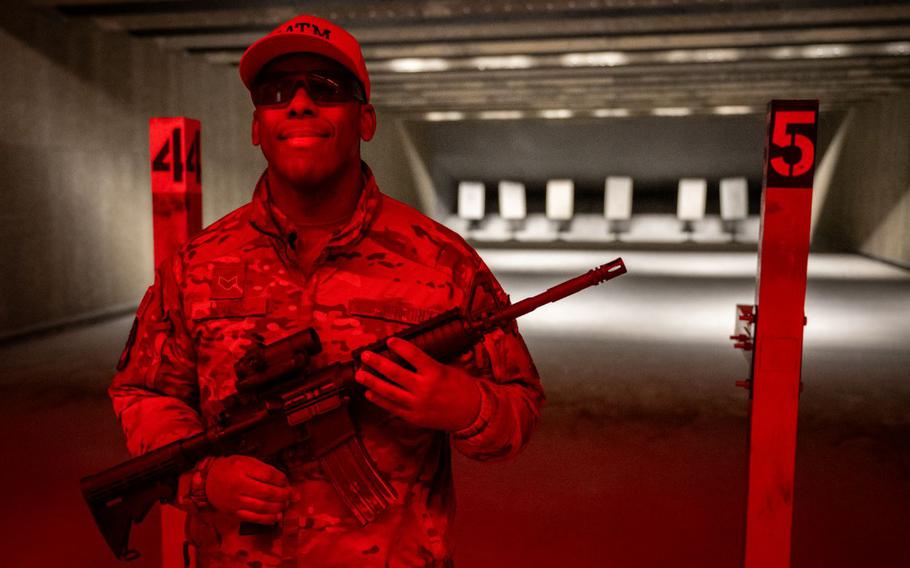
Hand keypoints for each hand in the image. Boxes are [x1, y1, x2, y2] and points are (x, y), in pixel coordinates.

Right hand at [205, 455, 293, 523]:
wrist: (208, 481)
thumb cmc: (231, 468)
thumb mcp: (245, 461)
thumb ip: (264, 469)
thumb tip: (284, 481)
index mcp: (242, 469)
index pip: (268, 475)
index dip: (282, 479)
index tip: (286, 481)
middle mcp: (238, 485)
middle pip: (268, 493)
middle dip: (284, 495)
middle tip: (291, 494)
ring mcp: (235, 501)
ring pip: (262, 507)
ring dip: (278, 507)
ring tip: (285, 504)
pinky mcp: (233, 513)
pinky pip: (254, 518)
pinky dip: (268, 519)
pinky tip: (276, 517)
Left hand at [355, 337, 481, 431]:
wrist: (473, 414)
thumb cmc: (464, 389)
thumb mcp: (451, 370)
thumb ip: (431, 364)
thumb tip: (412, 355)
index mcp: (435, 372)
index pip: (413, 355)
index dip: (399, 346)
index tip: (389, 340)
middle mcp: (424, 388)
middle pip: (395, 373)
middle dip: (377, 363)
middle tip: (365, 356)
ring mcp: (417, 405)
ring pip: (389, 392)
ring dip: (372, 382)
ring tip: (360, 375)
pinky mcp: (414, 417)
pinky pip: (393, 408)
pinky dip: (380, 400)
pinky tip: (370, 393)